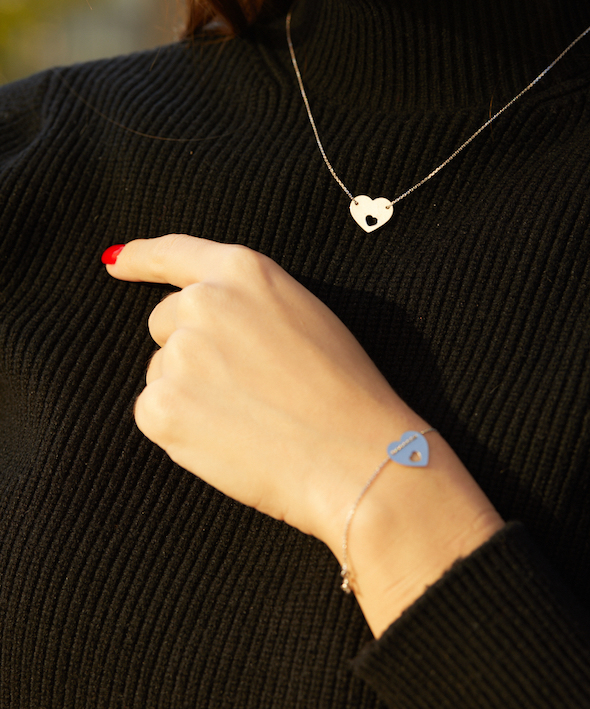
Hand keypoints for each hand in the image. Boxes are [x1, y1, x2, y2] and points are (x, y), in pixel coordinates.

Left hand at [105, 235, 502, 633]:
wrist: (354, 455)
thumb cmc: (343, 390)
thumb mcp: (302, 314)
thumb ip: (246, 303)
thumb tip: (196, 316)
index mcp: (242, 272)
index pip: (175, 253)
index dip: (140, 257)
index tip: (116, 262)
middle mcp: (202, 303)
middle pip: (166, 323)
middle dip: (191, 349)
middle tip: (244, 384)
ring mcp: (179, 354)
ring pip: (163, 371)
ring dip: (189, 391)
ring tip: (249, 415)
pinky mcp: (161, 406)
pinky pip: (154, 412)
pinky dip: (180, 429)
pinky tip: (227, 438)